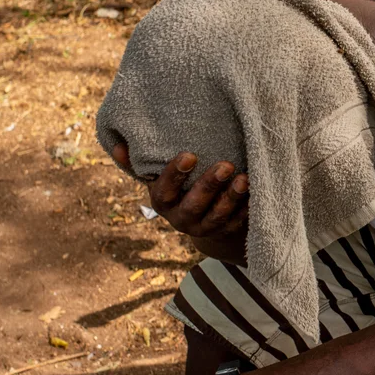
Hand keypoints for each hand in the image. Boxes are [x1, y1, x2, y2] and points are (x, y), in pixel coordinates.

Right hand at [112, 144, 248, 263]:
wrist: (201, 219)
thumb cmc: (178, 189)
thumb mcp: (158, 178)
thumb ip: (139, 162)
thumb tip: (118, 143)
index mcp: (163, 203)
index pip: (164, 191)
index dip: (174, 175)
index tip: (190, 155)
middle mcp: (182, 219)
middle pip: (194, 205)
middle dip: (210, 185)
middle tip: (226, 164)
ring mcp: (205, 228)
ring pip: (218, 216)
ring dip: (232, 198)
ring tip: (245, 178)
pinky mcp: (226, 231)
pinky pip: (238, 222)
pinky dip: (247, 208)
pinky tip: (256, 192)